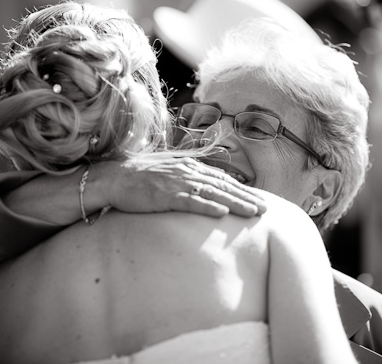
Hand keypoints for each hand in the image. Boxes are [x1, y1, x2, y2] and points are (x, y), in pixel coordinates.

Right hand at [95, 156, 266, 217]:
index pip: (223, 179)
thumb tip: (208, 190)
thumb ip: (190, 178)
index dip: (243, 189)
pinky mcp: (165, 197)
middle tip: (266, 209)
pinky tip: (221, 214)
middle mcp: (187, 172)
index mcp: (190, 167)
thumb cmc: (143, 179)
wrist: (116, 178)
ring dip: (234, 203)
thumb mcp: (171, 173)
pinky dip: (207, 207)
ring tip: (252, 212)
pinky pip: (189, 202)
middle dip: (246, 197)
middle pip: (223, 186)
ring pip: (212, 194)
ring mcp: (177, 184)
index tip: (260, 199)